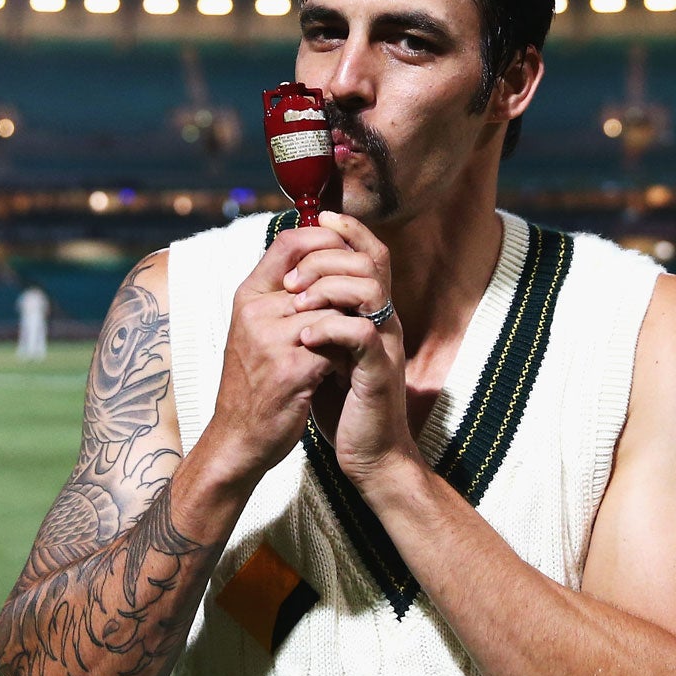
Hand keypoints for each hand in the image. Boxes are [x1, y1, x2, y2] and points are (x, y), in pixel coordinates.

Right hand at [203, 227, 352, 486]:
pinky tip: (344, 368)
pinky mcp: (291, 369)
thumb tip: (318, 258)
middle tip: (359, 308)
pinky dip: (347, 355)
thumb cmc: (255, 380)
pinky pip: (336, 344)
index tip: (348, 254)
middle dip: (346, 293)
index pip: (290, 242)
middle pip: (321, 276)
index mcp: (248, 295)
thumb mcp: (256, 329)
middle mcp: (256, 311)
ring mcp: (271, 339)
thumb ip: (281, 295)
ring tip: (350, 343)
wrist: (240, 437)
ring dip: (348, 327)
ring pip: (333, 310)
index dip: (325, 239)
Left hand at [286, 211, 415, 486]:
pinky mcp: (378, 374)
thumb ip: (322, 316)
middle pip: (372, 260)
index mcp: (372, 312)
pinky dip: (329, 329)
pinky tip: (305, 339)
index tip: (318, 220)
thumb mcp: (330, 351)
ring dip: (328, 287)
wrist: (370, 455)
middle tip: (292, 280)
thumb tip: (294, 284)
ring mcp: (384, 346)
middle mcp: (383, 322)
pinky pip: (361, 336)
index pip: (370, 253)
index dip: (348, 229)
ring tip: (297, 305)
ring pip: (370, 289)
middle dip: (327, 257)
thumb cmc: (345, 404)